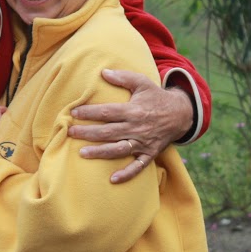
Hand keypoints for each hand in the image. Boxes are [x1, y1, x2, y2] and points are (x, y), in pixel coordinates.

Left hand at [69, 70, 192, 182]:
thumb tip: (103, 72)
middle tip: (70, 132)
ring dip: (100, 152)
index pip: (107, 112)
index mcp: (133, 110)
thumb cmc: (156, 97)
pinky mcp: (149, 153)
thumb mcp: (142, 82)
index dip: (89, 112)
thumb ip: (123, 77)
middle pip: (108, 132)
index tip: (73, 112)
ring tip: (82, 153)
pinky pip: (138, 166)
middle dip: (88, 133)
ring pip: (118, 149)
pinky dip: (127, 174)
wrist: (180, 114)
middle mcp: (137, 128)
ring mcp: (143, 142)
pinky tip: (113, 179)